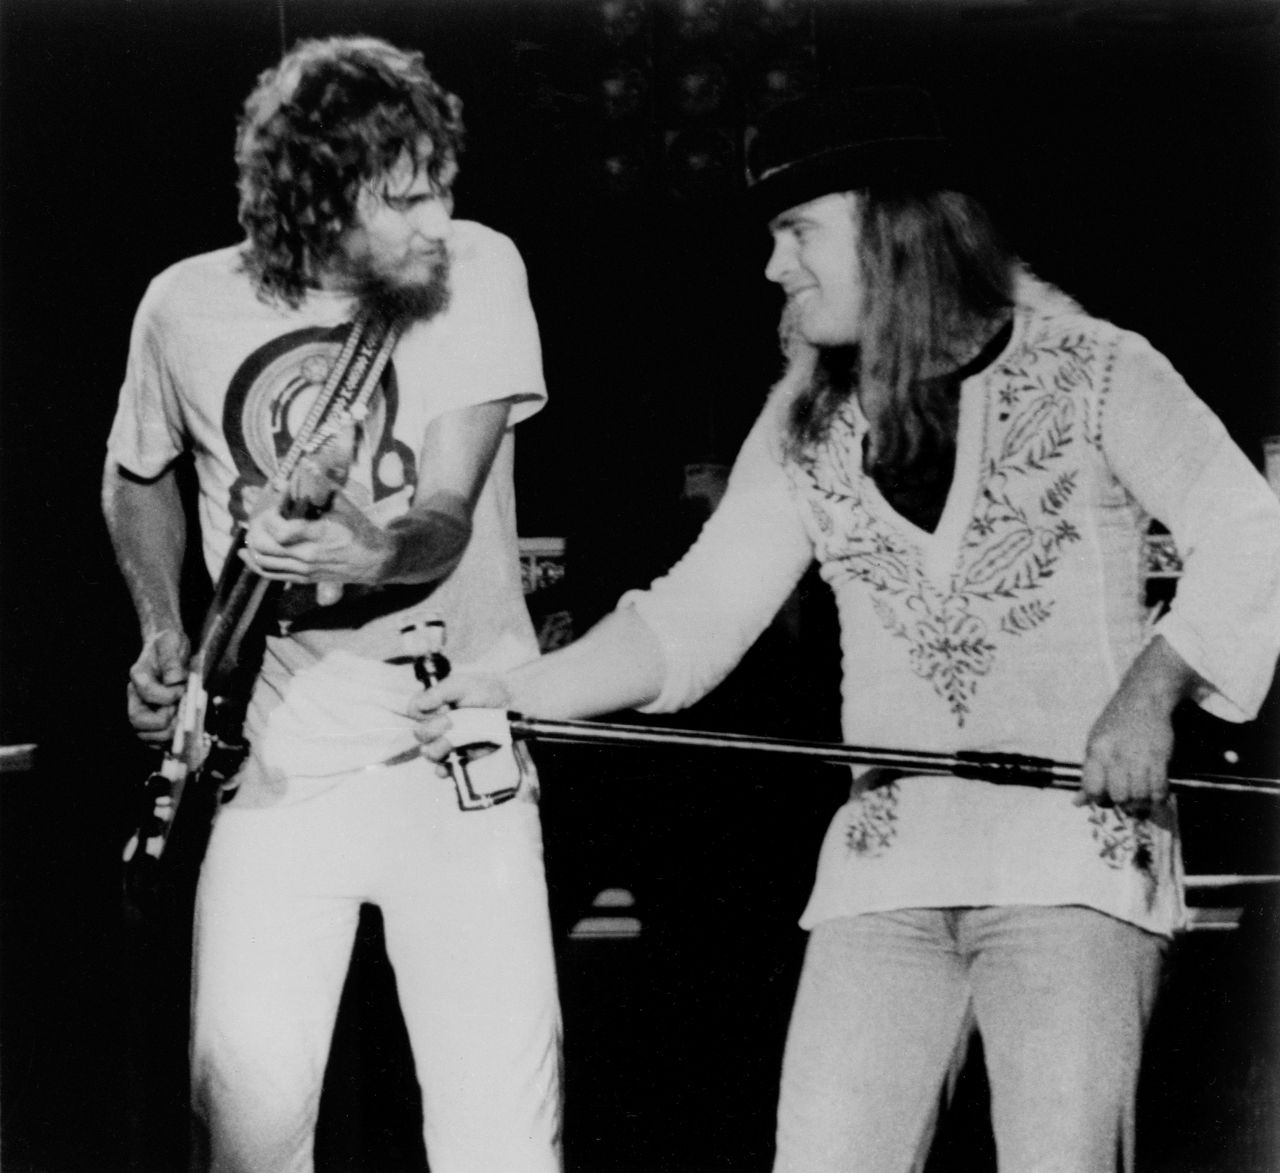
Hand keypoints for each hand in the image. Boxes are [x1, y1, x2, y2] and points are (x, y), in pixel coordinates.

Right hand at [127, 629, 190, 743]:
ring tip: (183, 722)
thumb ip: (171, 660)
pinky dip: (165, 741)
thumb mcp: (172, 642)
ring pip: (143, 733)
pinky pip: (152, 739)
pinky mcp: (150, 717)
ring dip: (166, 734)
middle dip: (164, 721)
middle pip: (137, 720)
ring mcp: (142, 707)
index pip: (147, 693)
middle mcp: (136, 694)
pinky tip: (179, 733)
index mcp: (139, 675)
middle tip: (182, 713)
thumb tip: (174, 681)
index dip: (168, 696)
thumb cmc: (169, 643)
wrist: (167, 646)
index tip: (183, 689)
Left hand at [242, 493, 388, 586]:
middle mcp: (308, 556)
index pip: (279, 530)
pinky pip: (269, 573)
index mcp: (319, 536)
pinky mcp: (302, 577)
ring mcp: (303, 569)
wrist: (373, 560)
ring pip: (262, 560)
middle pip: (264, 545)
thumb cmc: (358, 528)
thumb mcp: (342, 503)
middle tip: (261, 510)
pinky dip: (253, 562)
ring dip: (252, 541)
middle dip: (256, 525)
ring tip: (255, 526)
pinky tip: (246, 551)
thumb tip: (302, 464)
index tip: (276, 499)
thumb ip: (320, 485)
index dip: (269, 513)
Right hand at [409, 673, 513, 774]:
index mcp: (433, 705)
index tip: (440, 707)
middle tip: (451, 721)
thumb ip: (439, 693)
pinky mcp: (459, 757)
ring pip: (430, 753)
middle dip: (432, 729)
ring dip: (439, 748)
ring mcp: (447, 742)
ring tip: (454, 740)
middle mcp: (436, 724)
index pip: (413, 710)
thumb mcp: (462, 685)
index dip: (421, 712)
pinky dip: (443, 770)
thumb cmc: (485, 691)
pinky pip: (443, 769)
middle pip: (420, 734)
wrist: (511, 706)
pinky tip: (448, 766)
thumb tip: (416, 706)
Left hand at [1077, 687, 1175, 817]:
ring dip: (1142, 804)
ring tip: (1141, 799)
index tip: (1105, 799)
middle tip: (1127, 800)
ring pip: (1140, 796)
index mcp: (1096, 751)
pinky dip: (1158, 797)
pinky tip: (1155, 794)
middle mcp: (1116, 755)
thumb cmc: (1117, 723)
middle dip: (1123, 804)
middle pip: (1119, 796)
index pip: (1092, 788)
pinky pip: (1159, 789)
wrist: (1144, 699)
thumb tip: (1077, 802)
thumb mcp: (1095, 743)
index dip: (1098, 799)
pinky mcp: (1160, 757)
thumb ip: (1089, 774)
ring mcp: (1139, 756)